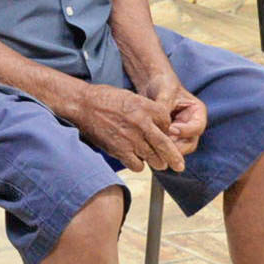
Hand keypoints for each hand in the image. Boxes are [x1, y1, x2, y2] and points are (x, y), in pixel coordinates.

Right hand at [62, 81, 185, 174]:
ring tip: (158, 164)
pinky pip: (137, 165)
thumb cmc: (106, 99)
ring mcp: (132, 138)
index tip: (163, 134)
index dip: (166, 131)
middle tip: (179, 166)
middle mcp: (142, 123)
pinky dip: (138, 165)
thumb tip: (159, 128)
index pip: (168, 125)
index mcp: (147, 108)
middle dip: (174, 158)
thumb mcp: (133, 98)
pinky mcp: (120, 150)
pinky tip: (136, 160)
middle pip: (166, 145)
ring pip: (154, 158)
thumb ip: (148, 112)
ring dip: (157, 162)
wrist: (84, 105)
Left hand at [150, 77, 207, 156]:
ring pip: (178, 150)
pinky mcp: (169, 138)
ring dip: (166, 151)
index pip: (197, 127)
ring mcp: (181, 134)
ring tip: (152, 146)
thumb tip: (164, 127)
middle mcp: (191, 126)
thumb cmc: (162, 83)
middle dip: (176, 147)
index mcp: (197, 112)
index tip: (172, 129)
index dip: (186, 131)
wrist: (152, 84)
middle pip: (189, 144)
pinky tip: (146, 146)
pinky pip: (166, 149)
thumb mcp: (165, 92)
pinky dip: (158, 149)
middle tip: (161, 145)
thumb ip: (165, 108)